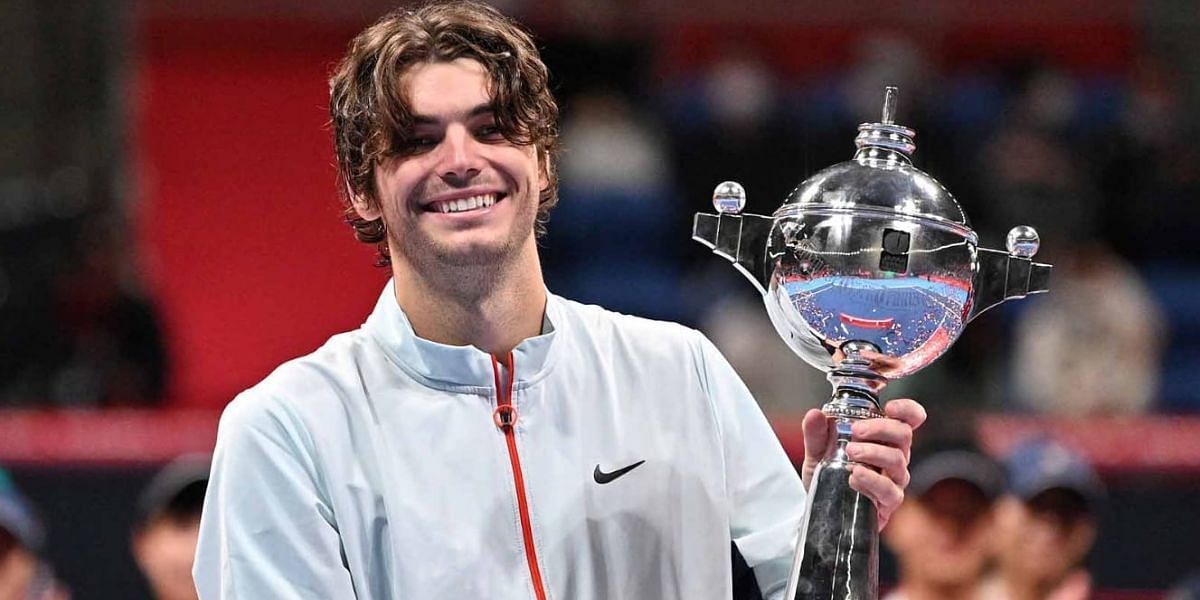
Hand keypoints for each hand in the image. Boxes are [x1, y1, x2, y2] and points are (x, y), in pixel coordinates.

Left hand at [801, 397, 926, 529]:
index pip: (909, 420)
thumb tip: (815, 414)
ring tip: (851, 452)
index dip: (908, 410)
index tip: (890, 408)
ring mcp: (894, 480)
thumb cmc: (828, 476)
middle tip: (856, 430)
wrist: (821, 509)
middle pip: (904, 435)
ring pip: (898, 461)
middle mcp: (894, 457)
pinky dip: (872, 481)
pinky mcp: (888, 502)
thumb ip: (816, 433)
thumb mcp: (817, 451)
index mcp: (883, 439)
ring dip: (874, 452)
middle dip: (881, 428)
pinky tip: (855, 476)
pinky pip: (889, 491)